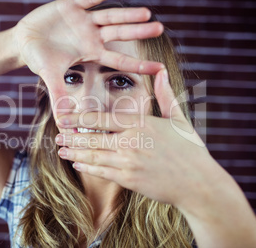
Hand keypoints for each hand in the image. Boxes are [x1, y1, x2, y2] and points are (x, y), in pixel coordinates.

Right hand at [14, 0, 164, 110]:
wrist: (24, 41)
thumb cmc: (39, 60)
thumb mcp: (50, 76)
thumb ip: (58, 95)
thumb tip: (61, 121)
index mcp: (91, 53)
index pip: (119, 60)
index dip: (139, 64)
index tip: (160, 67)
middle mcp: (92, 36)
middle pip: (120, 33)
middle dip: (139, 31)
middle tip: (159, 28)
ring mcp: (84, 20)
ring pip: (110, 16)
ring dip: (127, 14)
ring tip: (146, 12)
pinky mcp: (72, 6)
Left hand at [55, 69, 228, 208]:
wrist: (199, 184)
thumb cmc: (190, 150)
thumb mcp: (178, 118)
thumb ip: (165, 95)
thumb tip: (161, 71)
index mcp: (141, 123)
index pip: (102, 119)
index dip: (79, 118)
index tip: (63, 117)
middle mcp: (131, 141)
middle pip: (92, 137)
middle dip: (71, 136)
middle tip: (57, 134)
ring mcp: (128, 162)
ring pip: (93, 155)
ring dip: (74, 152)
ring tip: (60, 149)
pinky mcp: (129, 180)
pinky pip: (101, 172)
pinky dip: (87, 167)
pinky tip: (77, 163)